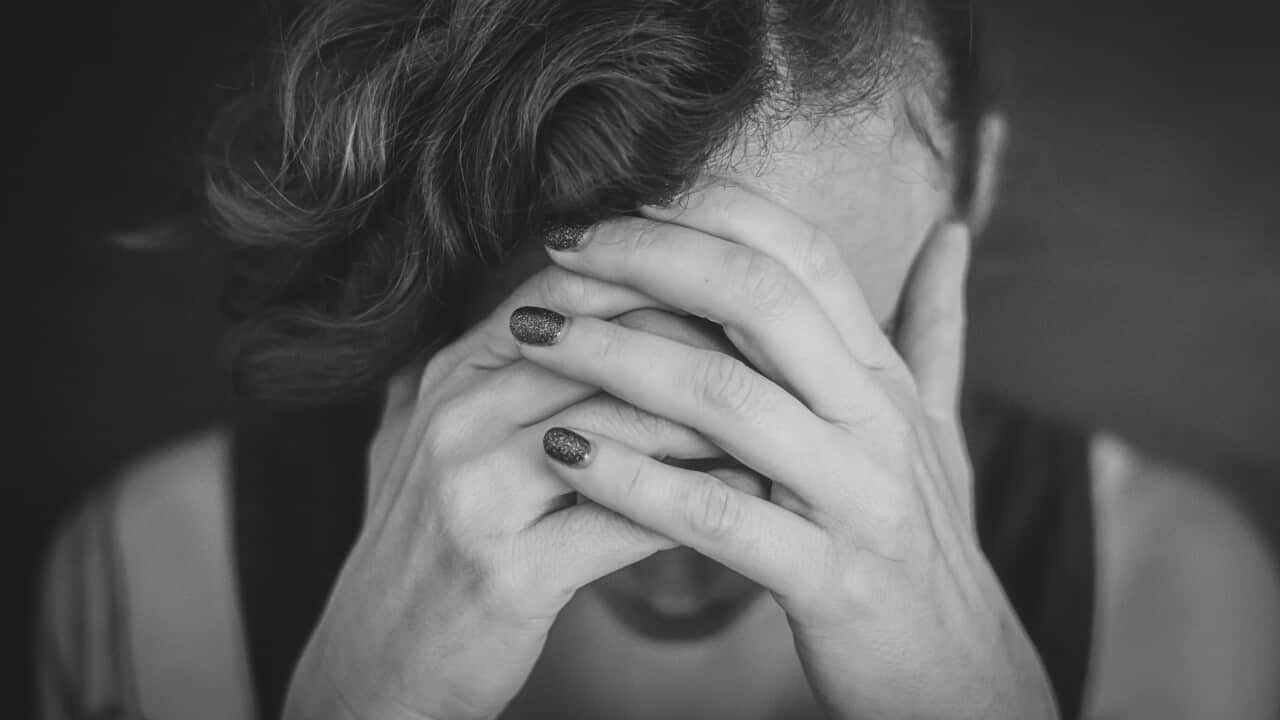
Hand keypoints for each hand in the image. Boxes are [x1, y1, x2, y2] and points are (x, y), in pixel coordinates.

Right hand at [285, 268, 739, 719]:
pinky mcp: (508, 571)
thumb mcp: (446, 438)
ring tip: (784, 417)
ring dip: (714, 422)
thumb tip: (587, 304)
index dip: (660, 281)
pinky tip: (751, 498)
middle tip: (783, 348)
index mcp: (449, 374)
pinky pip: (627, 519)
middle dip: (703, 344)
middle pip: (604, 347)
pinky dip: (699, 503)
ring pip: (623, 426)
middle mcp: (456, 417)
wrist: (376, 663)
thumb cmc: (432, 545)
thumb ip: (499, 370)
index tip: (737, 291)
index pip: (568, 291)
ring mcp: (476, 493)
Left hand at [512, 182, 1059, 718]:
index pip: (801, 253)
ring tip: (533, 336)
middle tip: (557, 250)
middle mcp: (877, 419)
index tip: (618, 200)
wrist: (959, 672)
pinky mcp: (829, 579)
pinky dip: (634, 480)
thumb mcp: (937, 426)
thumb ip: (935, 328)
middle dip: (648, 259)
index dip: (708, 210)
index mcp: (884, 375)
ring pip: (728, 399)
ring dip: (616, 357)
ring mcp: (857, 498)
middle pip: (760, 300)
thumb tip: (951, 230)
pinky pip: (719, 517)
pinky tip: (563, 453)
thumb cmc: (926, 539)